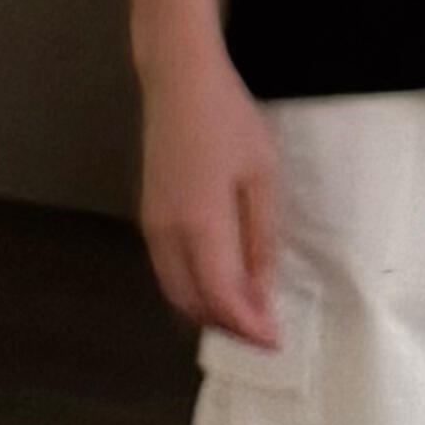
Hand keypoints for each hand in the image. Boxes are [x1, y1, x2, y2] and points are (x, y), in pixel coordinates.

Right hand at [137, 36, 280, 347]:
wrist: (179, 81)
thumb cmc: (231, 121)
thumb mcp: (262, 176)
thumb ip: (260, 239)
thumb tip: (261, 294)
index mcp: (200, 226)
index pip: (222, 297)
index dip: (248, 327)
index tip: (275, 343)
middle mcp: (167, 236)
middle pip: (193, 304)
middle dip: (228, 326)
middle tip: (264, 332)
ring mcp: (152, 228)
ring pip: (176, 292)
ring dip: (208, 311)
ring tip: (246, 313)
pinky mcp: (148, 217)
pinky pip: (168, 272)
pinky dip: (192, 290)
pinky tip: (218, 284)